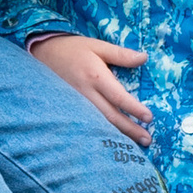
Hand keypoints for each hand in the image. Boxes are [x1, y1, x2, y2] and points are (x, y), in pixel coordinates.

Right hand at [32, 32, 154, 140]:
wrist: (43, 53)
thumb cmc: (74, 49)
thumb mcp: (98, 46)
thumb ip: (121, 54)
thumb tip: (144, 58)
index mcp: (96, 77)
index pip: (118, 98)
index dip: (134, 109)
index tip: (149, 118)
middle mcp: (86, 93)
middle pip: (111, 117)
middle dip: (130, 130)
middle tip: (147, 140)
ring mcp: (77, 103)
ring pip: (99, 124)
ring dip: (118, 135)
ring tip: (134, 145)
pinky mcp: (71, 108)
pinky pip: (89, 122)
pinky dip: (102, 132)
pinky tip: (112, 139)